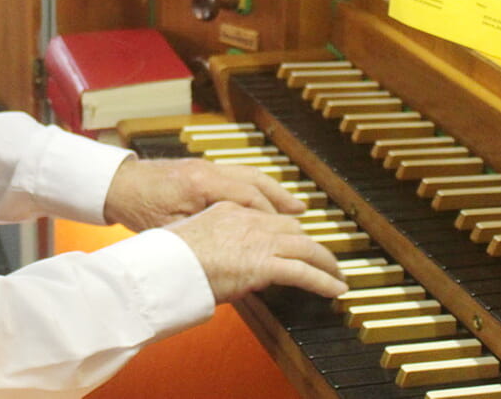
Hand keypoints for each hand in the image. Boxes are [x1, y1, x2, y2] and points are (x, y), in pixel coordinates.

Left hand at [103, 156, 304, 231]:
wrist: (119, 184)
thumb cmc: (140, 209)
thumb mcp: (171, 229)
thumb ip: (203, 236)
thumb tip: (235, 253)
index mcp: (202, 184)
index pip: (248, 197)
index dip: (270, 216)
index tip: (287, 234)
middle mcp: (209, 170)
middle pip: (256, 183)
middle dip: (281, 202)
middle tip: (303, 219)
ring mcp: (208, 166)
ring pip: (251, 175)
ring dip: (275, 192)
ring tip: (296, 208)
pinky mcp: (204, 168)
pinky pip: (240, 175)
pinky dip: (258, 187)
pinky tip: (268, 199)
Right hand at [168, 201, 348, 301]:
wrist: (164, 266)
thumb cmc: (169, 259)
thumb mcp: (192, 238)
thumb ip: (212, 241)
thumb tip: (219, 256)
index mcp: (230, 210)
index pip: (268, 217)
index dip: (286, 231)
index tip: (294, 240)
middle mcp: (249, 221)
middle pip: (293, 228)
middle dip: (310, 244)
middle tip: (321, 258)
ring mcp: (259, 241)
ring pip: (306, 247)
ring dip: (326, 263)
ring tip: (337, 275)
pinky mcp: (264, 265)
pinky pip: (304, 273)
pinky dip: (324, 281)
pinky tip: (336, 290)